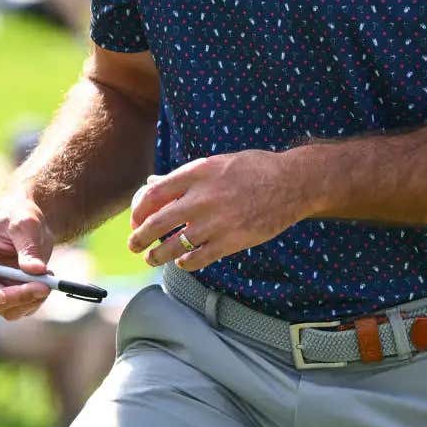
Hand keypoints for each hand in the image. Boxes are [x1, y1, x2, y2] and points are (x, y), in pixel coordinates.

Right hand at [0, 199, 55, 319]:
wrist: (30, 219)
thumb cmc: (20, 214)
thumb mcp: (25, 223)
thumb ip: (29, 247)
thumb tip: (37, 271)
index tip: (2, 296)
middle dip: (18, 296)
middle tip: (45, 286)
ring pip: (8, 309)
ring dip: (30, 300)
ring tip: (48, 276)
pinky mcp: (11, 292)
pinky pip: (22, 307)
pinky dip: (37, 299)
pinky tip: (47, 279)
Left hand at [126, 149, 305, 270]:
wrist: (292, 183)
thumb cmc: (253, 169)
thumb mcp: (217, 163)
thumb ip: (185, 177)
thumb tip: (153, 185)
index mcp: (197, 173)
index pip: (153, 194)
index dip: (138, 209)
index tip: (136, 218)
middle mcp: (203, 198)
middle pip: (157, 223)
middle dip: (139, 237)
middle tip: (133, 244)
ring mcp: (216, 222)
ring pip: (174, 246)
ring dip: (158, 255)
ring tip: (152, 258)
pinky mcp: (231, 241)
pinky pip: (198, 259)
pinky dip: (185, 263)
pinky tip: (183, 262)